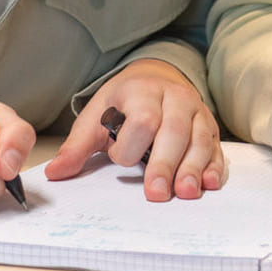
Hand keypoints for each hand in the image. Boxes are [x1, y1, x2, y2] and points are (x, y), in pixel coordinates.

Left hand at [45, 59, 227, 201]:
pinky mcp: (211, 128)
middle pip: (174, 131)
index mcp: (142, 92)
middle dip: (165, 164)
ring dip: (193, 169)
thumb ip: (78, 145)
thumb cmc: (124, 102)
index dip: (130, 145)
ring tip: (185, 193)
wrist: (156, 76)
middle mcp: (174, 98)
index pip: (142, 120)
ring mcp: (196, 112)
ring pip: (200, 140)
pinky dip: (215, 167)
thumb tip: (55, 173)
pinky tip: (209, 184)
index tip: (118, 158)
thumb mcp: (97, 115)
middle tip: (156, 194)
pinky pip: (216, 147)